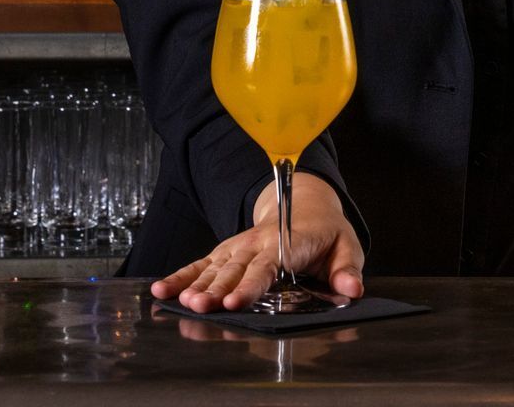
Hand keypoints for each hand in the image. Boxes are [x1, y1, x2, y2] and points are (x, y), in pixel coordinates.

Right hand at [150, 172, 364, 312]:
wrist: (306, 205)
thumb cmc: (327, 234)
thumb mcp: (346, 247)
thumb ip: (347, 270)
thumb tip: (352, 290)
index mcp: (287, 242)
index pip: (267, 266)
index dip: (250, 285)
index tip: (234, 303)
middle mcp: (257, 243)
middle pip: (234, 269)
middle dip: (216, 289)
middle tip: (199, 307)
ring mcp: (238, 246)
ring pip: (214, 267)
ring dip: (195, 284)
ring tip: (179, 302)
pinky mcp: (226, 251)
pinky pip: (201, 263)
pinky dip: (181, 276)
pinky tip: (161, 290)